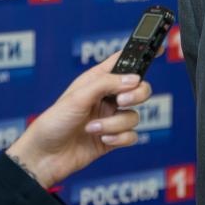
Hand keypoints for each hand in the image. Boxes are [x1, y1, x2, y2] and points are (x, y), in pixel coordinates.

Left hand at [5, 51, 152, 187]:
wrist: (44, 158)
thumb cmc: (52, 123)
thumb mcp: (78, 96)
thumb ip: (108, 84)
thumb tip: (134, 79)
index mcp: (96, 79)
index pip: (123, 60)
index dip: (141, 52)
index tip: (159, 46)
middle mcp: (106, 97)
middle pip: (139, 88)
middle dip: (135, 95)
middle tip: (121, 100)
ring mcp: (110, 118)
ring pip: (134, 115)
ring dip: (115, 124)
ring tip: (93, 129)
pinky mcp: (112, 139)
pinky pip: (132, 135)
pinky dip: (119, 139)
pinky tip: (102, 141)